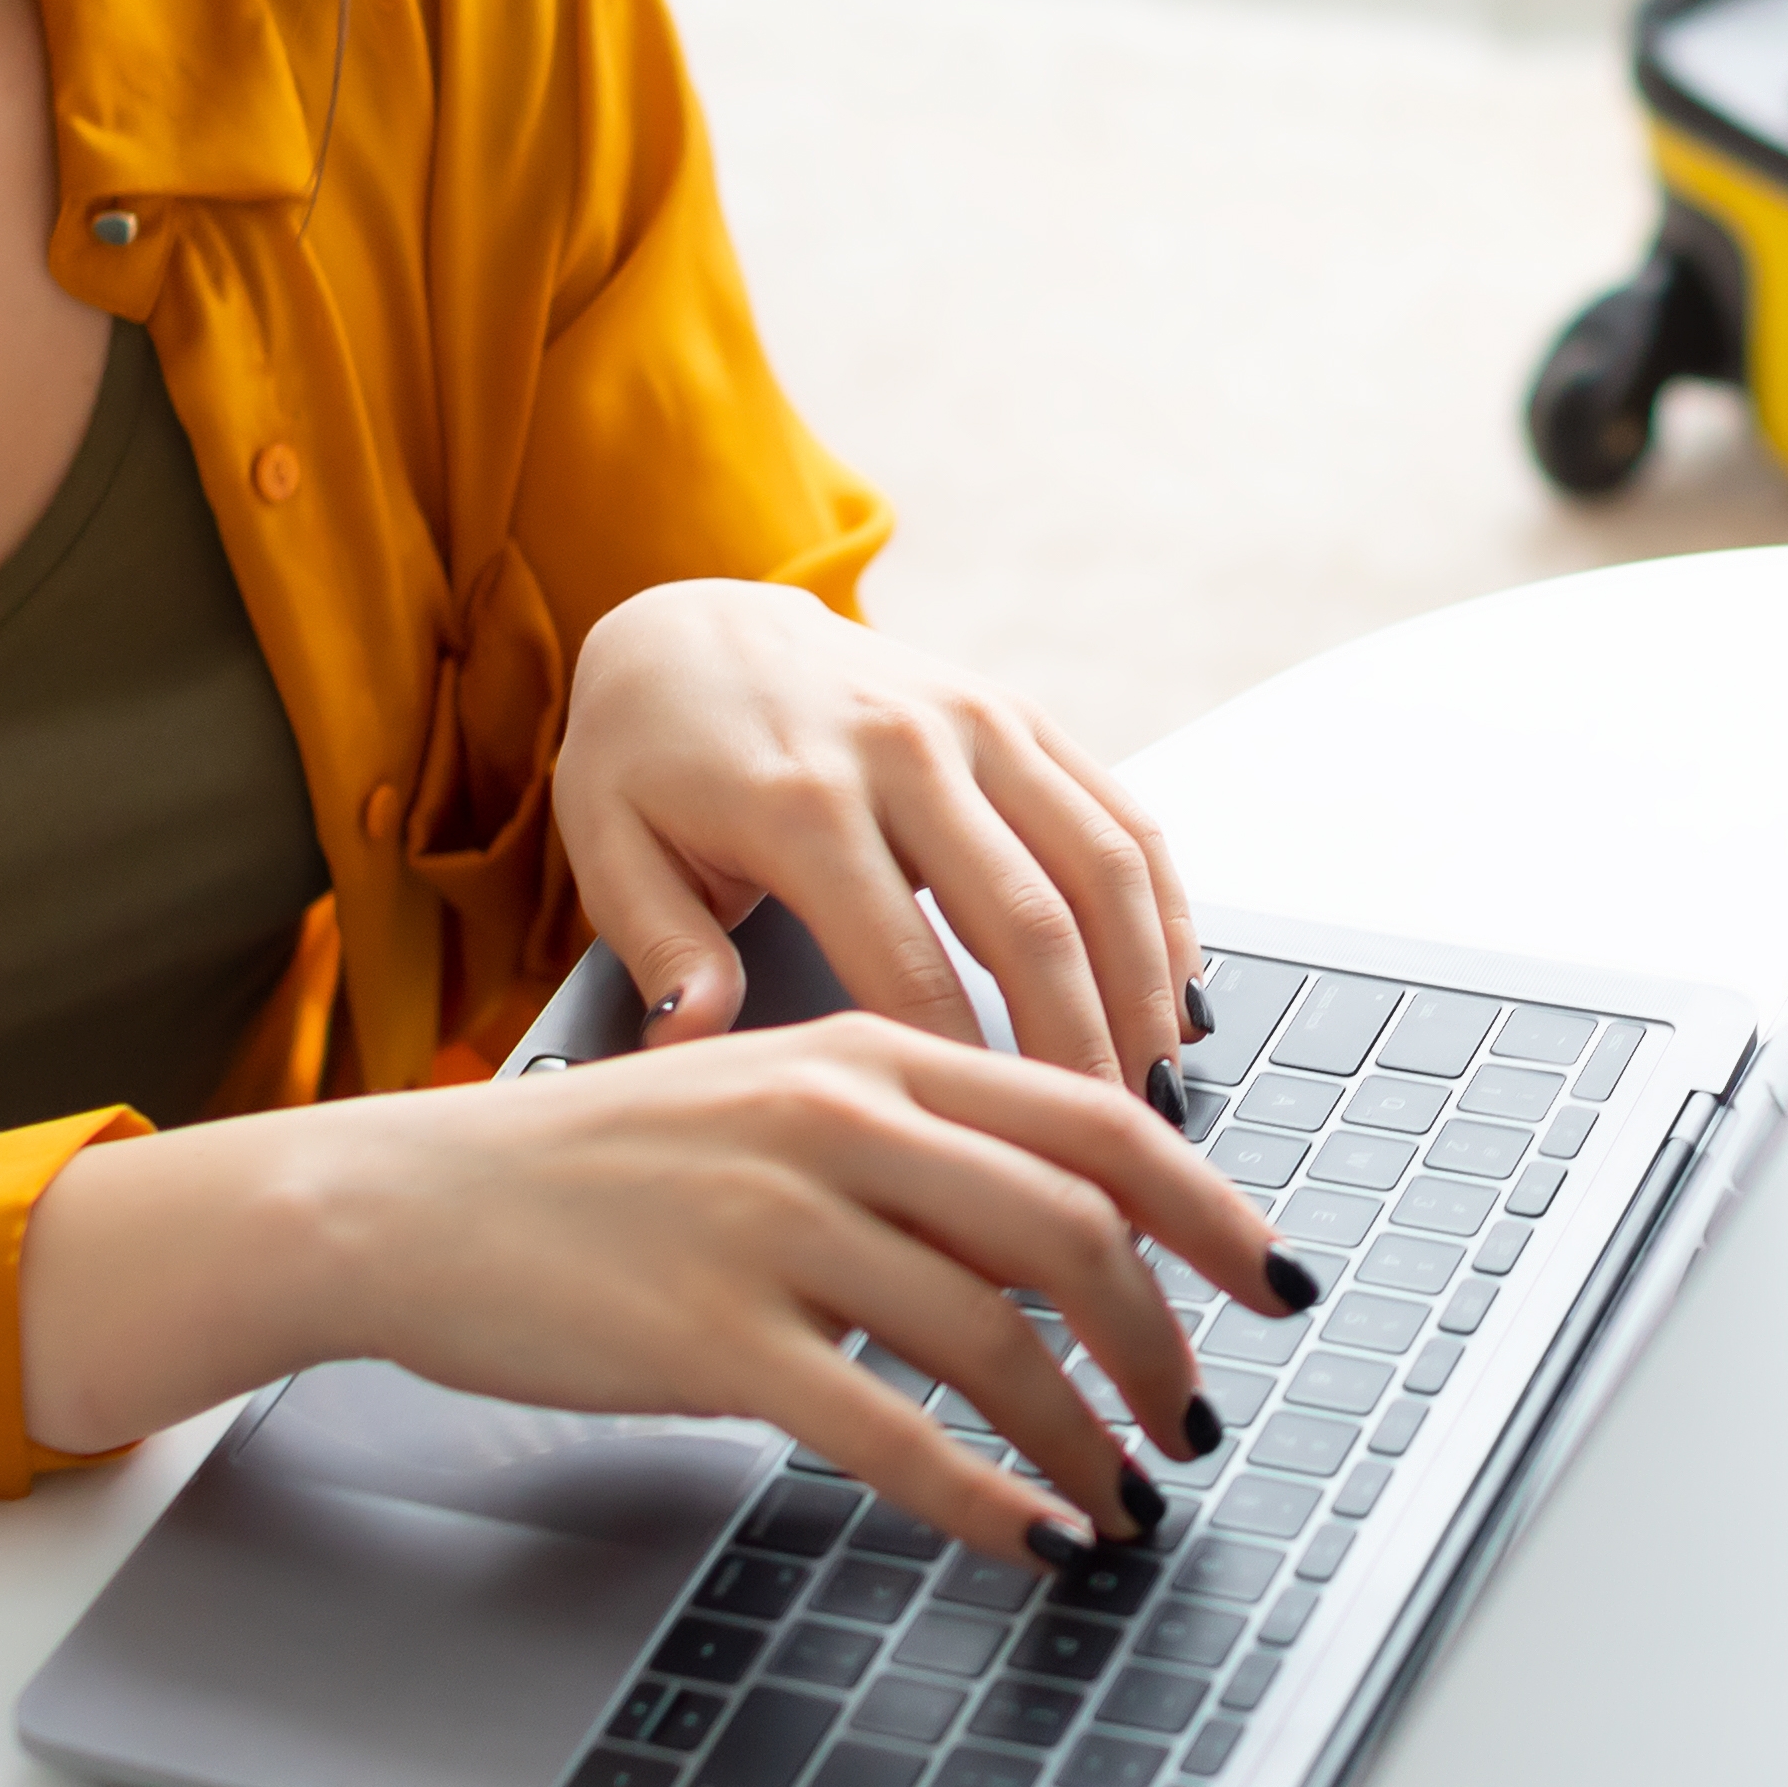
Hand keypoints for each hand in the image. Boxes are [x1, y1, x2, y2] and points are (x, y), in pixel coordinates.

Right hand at [16, 1016, 1316, 1544]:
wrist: (408, 1202)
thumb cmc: (594, 1170)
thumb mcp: (767, 1104)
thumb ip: (909, 1148)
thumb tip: (1059, 1234)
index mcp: (870, 1056)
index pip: (1094, 1121)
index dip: (1209, 1207)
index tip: (1275, 1282)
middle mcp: (837, 1122)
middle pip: (1070, 1230)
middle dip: (1162, 1341)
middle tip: (1197, 1419)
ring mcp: (773, 1226)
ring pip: (994, 1339)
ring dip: (1086, 1435)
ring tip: (1128, 1497)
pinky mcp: (712, 1334)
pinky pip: (886, 1430)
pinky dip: (982, 1496)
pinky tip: (1030, 1540)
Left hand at [550, 581, 1206, 1097]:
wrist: (694, 623)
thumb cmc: (649, 758)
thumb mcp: (613, 850)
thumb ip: (663, 951)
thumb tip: (696, 1043)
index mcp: (798, 802)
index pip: (906, 970)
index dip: (962, 1077)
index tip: (991, 1164)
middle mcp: (904, 750)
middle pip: (1031, 924)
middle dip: (1079, 1050)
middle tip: (1105, 1154)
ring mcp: (976, 722)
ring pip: (1103, 867)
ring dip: (1144, 988)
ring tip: (1156, 1093)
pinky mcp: (1021, 713)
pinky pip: (1122, 815)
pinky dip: (1165, 911)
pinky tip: (1174, 998)